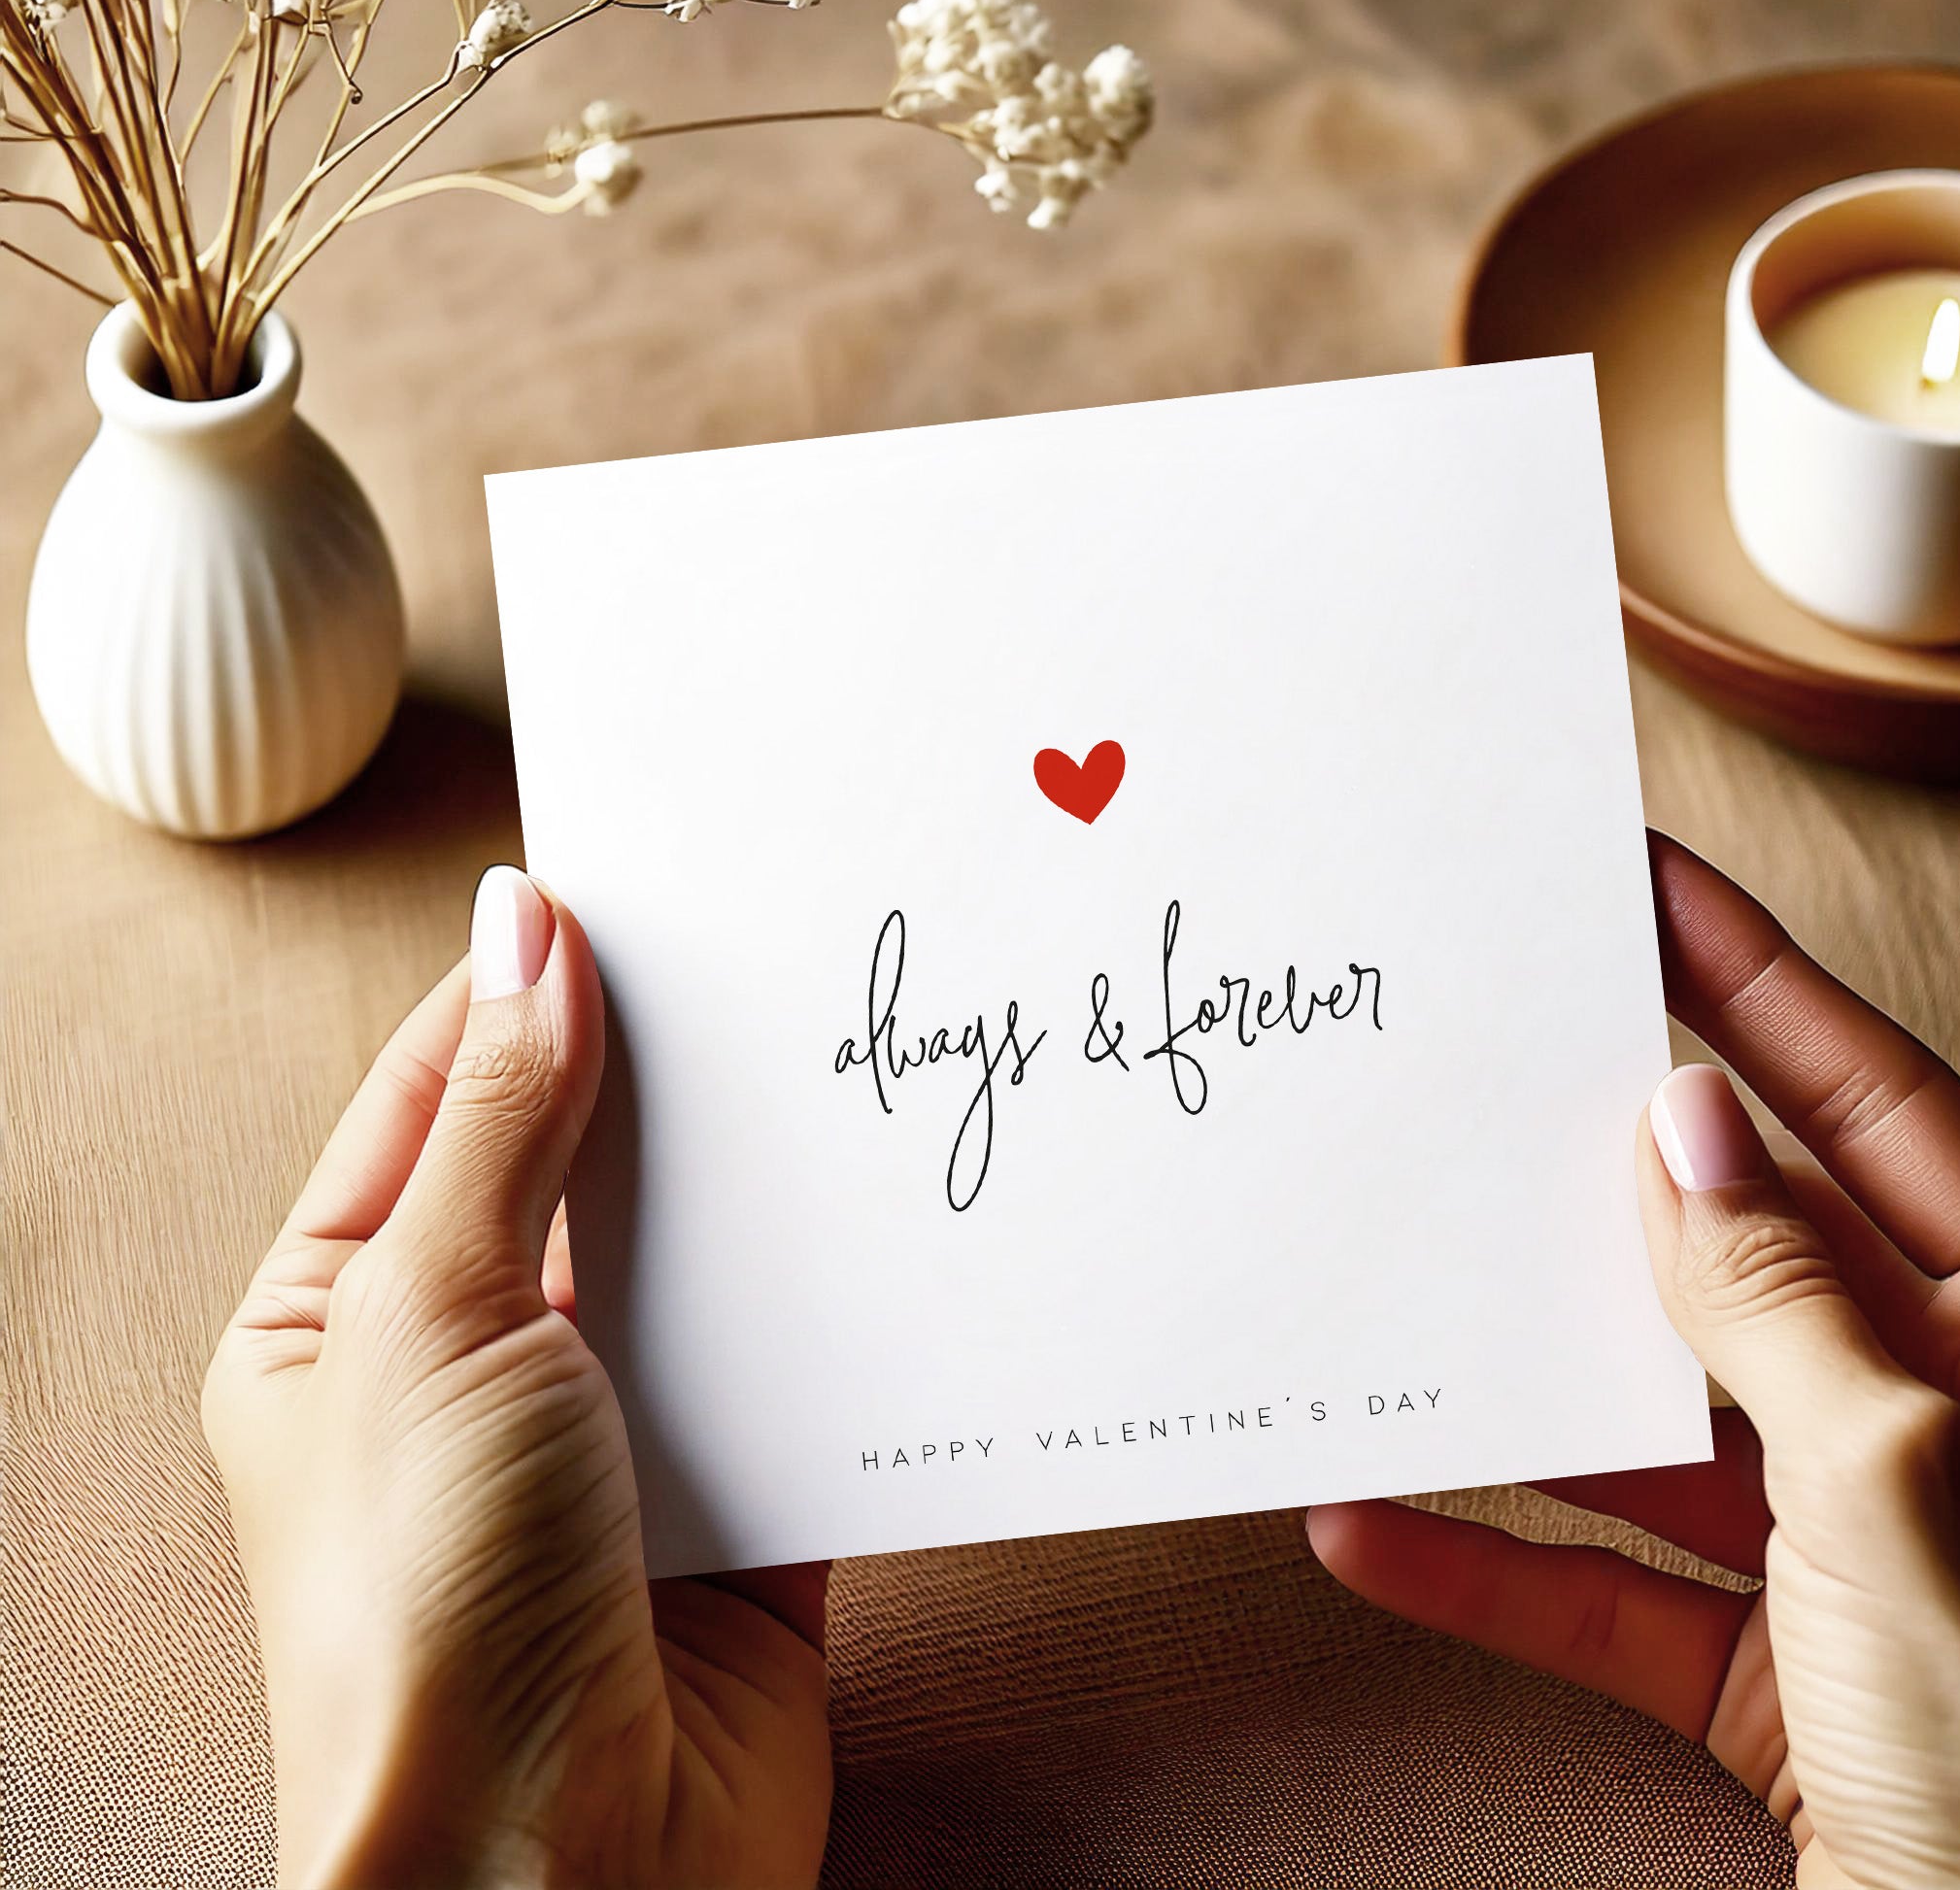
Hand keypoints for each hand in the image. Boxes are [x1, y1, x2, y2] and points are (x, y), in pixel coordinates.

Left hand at [203, 868, 831, 1889]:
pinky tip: (888, 1233)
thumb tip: (526, 927)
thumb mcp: (434, 1315)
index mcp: (343, 1318)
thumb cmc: (426, 1618)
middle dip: (664, 1082)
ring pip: (699, 1262)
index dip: (526, 988)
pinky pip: (795, 1366)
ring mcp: (610, 1438)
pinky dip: (838, 1309)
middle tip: (762, 971)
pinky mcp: (735, 1502)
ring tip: (836, 1080)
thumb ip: (503, 1119)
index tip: (628, 896)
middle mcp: (474, 1368)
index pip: (441, 1097)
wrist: (567, 1881)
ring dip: (760, 1195)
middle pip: (579, 1169)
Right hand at [1309, 834, 1959, 1889]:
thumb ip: (1780, 1302)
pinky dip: (1490, 1565)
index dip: (1758, 983)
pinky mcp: (1774, 1668)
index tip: (1647, 886)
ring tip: (1405, 1301)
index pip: (1877, 1105)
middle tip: (1497, 1065)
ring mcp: (1852, 1548)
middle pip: (1745, 1249)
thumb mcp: (1899, 1485)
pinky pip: (1609, 1589)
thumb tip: (1691, 1131)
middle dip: (1611, 1171)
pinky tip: (1373, 1530)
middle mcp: (1937, 1421)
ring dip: (1522, 1384)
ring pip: (1657, 1419)